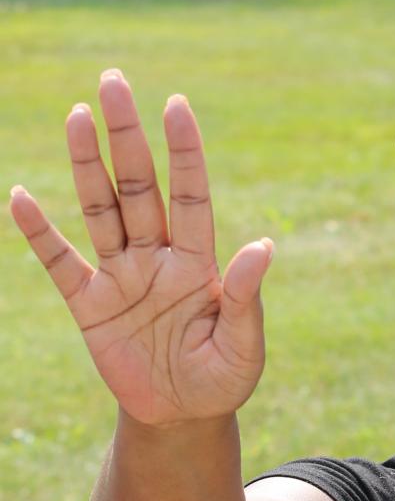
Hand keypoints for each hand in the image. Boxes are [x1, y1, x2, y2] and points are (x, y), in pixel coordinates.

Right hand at [9, 70, 272, 426]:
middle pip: (138, 187)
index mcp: (199, 264)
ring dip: (86, 164)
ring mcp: (122, 277)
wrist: (184, 417)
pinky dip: (40, 232)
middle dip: (127, 138)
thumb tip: (263, 246)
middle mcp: (158, 259)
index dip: (184, 152)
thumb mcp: (243, 346)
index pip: (191, 196)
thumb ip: (247, 298)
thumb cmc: (223, 379)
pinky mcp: (90, 305)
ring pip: (100, 209)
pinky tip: (21, 197)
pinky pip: (60, 262)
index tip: (177, 105)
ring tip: (77, 115)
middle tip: (114, 83)